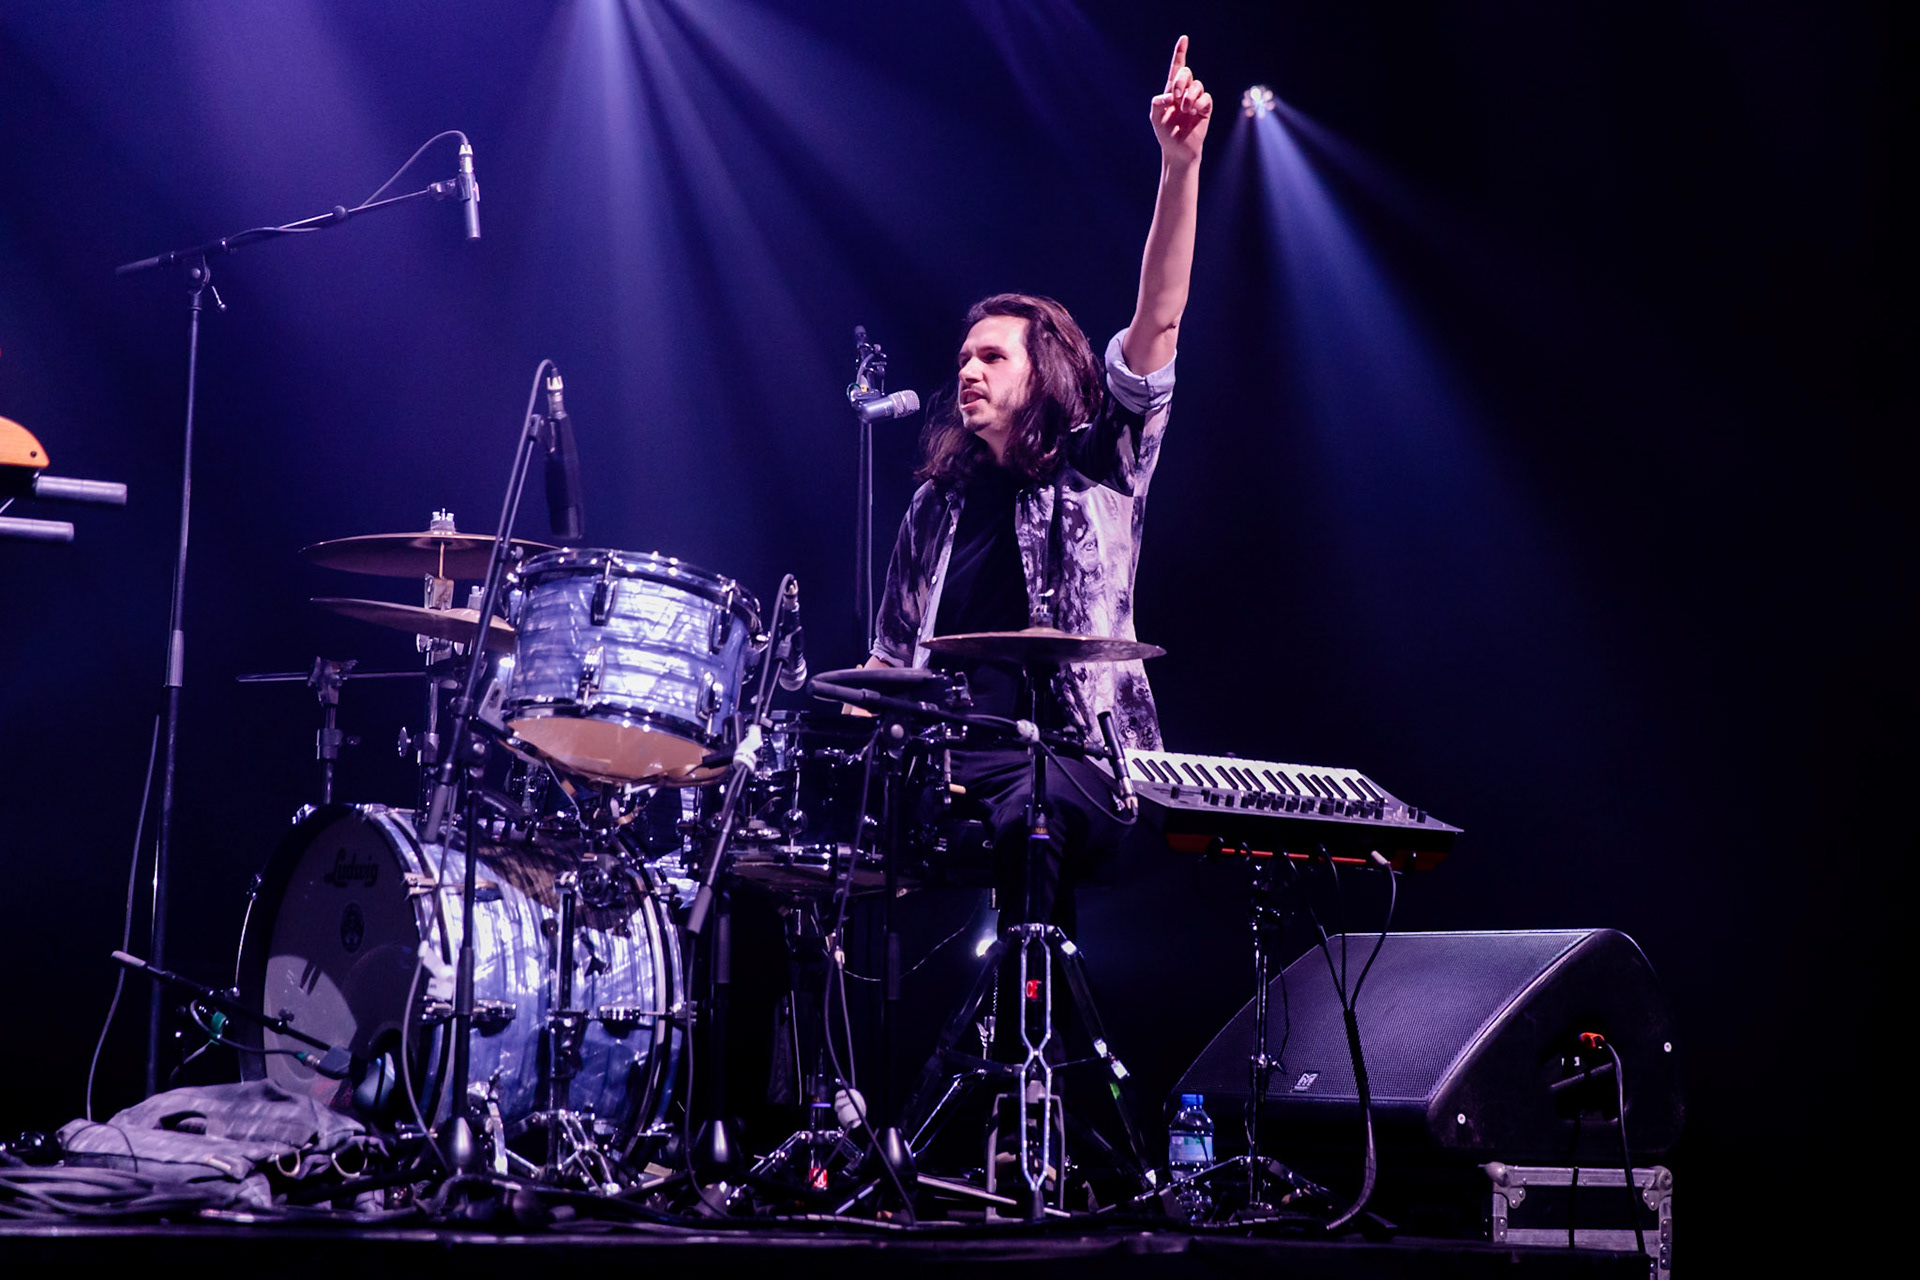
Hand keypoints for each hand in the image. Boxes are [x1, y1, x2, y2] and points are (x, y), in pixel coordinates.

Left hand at [1151, 36, 1212, 165]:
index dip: (1180, 53)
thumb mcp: (1155, 117)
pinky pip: (1206, 98)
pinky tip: (1194, 113)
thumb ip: (1157, 103)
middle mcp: (1185, 92)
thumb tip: (1169, 96)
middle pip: (1186, 73)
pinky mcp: (1205, 109)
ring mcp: (1196, 100)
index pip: (1176, 68)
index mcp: (1172, 90)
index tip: (1184, 39)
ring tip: (1185, 110)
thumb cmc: (1165, 133)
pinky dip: (1199, 103)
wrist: (1177, 151)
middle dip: (1181, 81)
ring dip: (1189, 97)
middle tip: (1176, 96)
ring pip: (1197, 85)